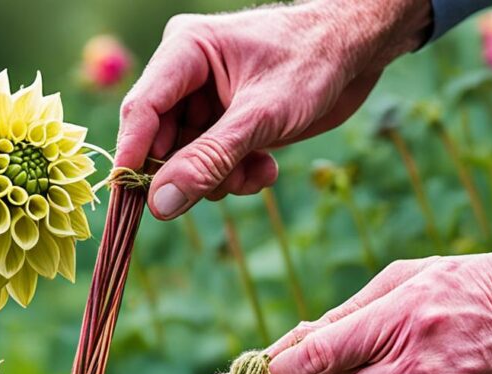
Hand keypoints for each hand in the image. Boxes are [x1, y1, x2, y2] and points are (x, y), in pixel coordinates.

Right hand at [116, 0, 429, 219]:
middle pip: (161, 142)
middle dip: (193, 172)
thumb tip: (159, 204)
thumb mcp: (261, 117)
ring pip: (187, 159)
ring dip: (221, 177)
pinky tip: (266, 168)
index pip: (140, 110)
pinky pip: (212, 162)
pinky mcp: (225, 121)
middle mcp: (186, 76)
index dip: (133, 156)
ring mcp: (205, 100)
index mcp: (184, 52)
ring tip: (257, 171)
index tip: (131, 200)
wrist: (360, 51)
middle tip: (223, 185)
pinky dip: (237, 174)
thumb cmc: (314, 62)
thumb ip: (209, 160)